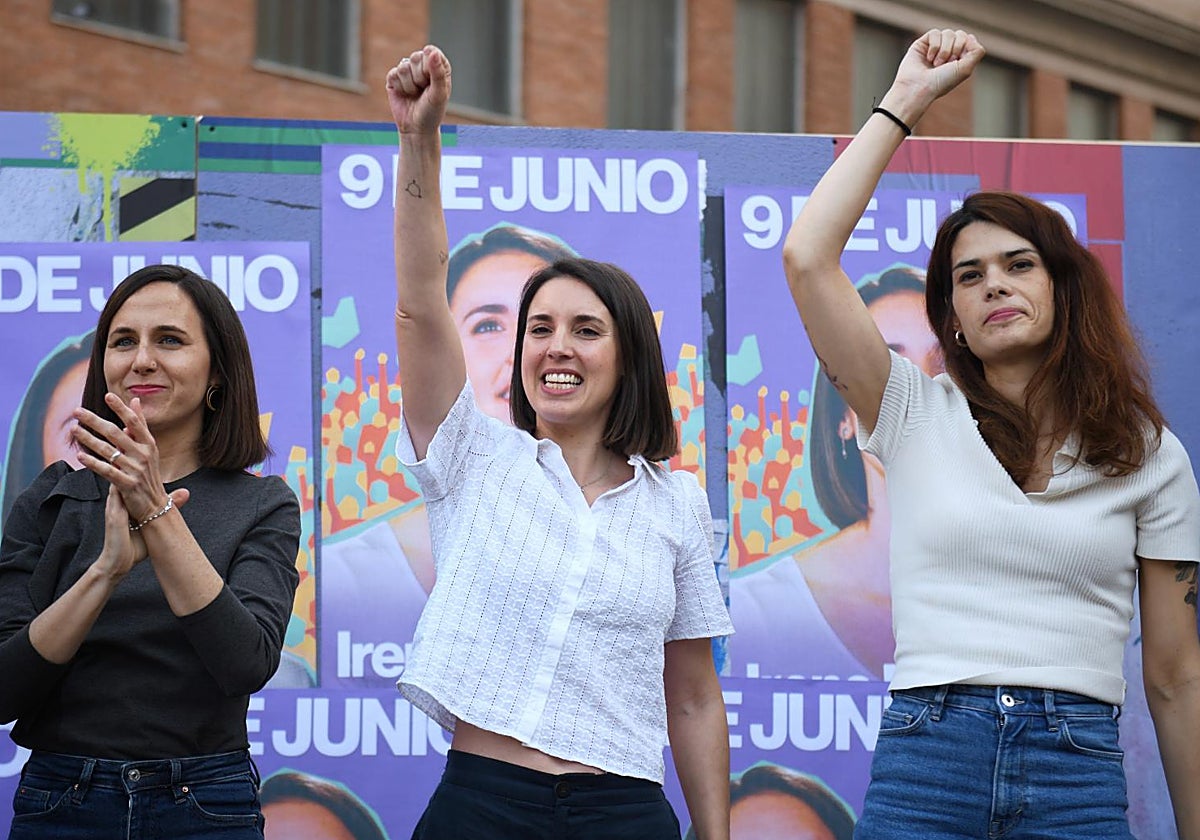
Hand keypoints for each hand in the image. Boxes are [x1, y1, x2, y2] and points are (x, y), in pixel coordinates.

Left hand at [72, 393, 179, 523]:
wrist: (156, 506)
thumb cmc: (149, 475)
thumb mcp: (149, 449)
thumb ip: (140, 425)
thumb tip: (135, 401)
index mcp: (149, 445)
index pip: (134, 422)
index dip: (121, 408)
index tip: (108, 396)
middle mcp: (143, 455)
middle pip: (116, 433)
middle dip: (95, 421)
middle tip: (78, 411)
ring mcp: (136, 469)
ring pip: (108, 450)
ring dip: (88, 439)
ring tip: (73, 430)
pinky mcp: (127, 484)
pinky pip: (106, 471)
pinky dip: (92, 463)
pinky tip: (80, 456)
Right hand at [386, 45, 451, 134]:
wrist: (416, 129)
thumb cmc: (432, 112)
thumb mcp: (439, 93)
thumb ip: (438, 72)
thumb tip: (431, 51)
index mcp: (438, 66)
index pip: (431, 52)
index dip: (429, 66)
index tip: (432, 82)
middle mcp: (423, 66)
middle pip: (416, 57)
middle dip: (419, 77)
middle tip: (423, 91)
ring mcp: (407, 71)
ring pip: (404, 67)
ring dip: (410, 85)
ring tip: (415, 94)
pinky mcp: (394, 78)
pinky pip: (393, 74)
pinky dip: (400, 87)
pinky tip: (405, 94)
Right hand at [891, 29, 984, 108]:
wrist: (919, 87)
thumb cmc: (941, 82)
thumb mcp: (966, 69)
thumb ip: (977, 52)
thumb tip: (971, 36)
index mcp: (959, 58)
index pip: (969, 40)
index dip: (966, 47)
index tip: (958, 62)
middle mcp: (947, 51)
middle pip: (960, 34)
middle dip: (956, 48)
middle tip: (947, 63)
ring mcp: (935, 46)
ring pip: (948, 33)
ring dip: (944, 50)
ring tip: (936, 64)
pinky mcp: (923, 43)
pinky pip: (935, 33)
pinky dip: (934, 46)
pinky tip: (928, 58)